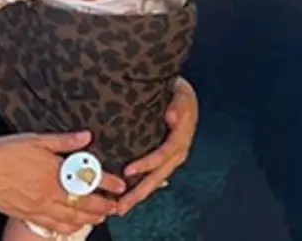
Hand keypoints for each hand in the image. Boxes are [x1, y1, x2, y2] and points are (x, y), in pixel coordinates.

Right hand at [0, 131, 126, 236]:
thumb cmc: (3, 154)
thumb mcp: (36, 140)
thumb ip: (63, 141)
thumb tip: (84, 137)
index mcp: (55, 173)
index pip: (89, 180)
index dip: (108, 183)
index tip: (120, 185)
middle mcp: (50, 194)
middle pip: (84, 204)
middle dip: (102, 207)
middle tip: (114, 207)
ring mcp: (38, 207)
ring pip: (70, 218)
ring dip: (88, 219)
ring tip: (99, 219)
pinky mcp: (27, 215)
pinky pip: (51, 225)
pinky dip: (65, 227)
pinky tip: (70, 226)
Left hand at [115, 77, 197, 215]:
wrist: (182, 95)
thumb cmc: (178, 94)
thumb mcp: (181, 93)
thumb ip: (178, 105)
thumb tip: (171, 116)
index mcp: (181, 137)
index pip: (164, 154)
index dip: (147, 164)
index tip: (128, 171)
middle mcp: (177, 153)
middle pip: (158, 176)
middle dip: (139, 192)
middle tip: (121, 206)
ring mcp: (171, 159)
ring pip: (155, 181)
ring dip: (138, 195)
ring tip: (119, 208)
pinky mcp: (164, 161)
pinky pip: (152, 177)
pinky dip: (140, 188)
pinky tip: (125, 197)